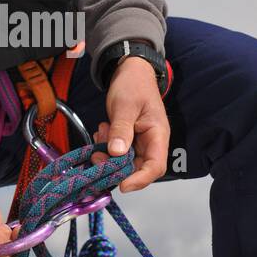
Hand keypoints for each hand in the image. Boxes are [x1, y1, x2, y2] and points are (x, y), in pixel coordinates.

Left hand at [90, 57, 169, 192]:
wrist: (130, 71)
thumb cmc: (134, 85)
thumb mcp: (125, 106)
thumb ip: (121, 129)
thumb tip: (116, 153)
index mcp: (158, 135)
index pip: (155, 166)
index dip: (140, 180)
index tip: (122, 185)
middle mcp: (150, 143)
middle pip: (137, 168)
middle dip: (116, 166)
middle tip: (98, 155)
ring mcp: (139, 142)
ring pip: (123, 162)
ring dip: (108, 156)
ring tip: (101, 135)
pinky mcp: (127, 140)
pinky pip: (116, 153)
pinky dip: (105, 148)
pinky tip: (101, 133)